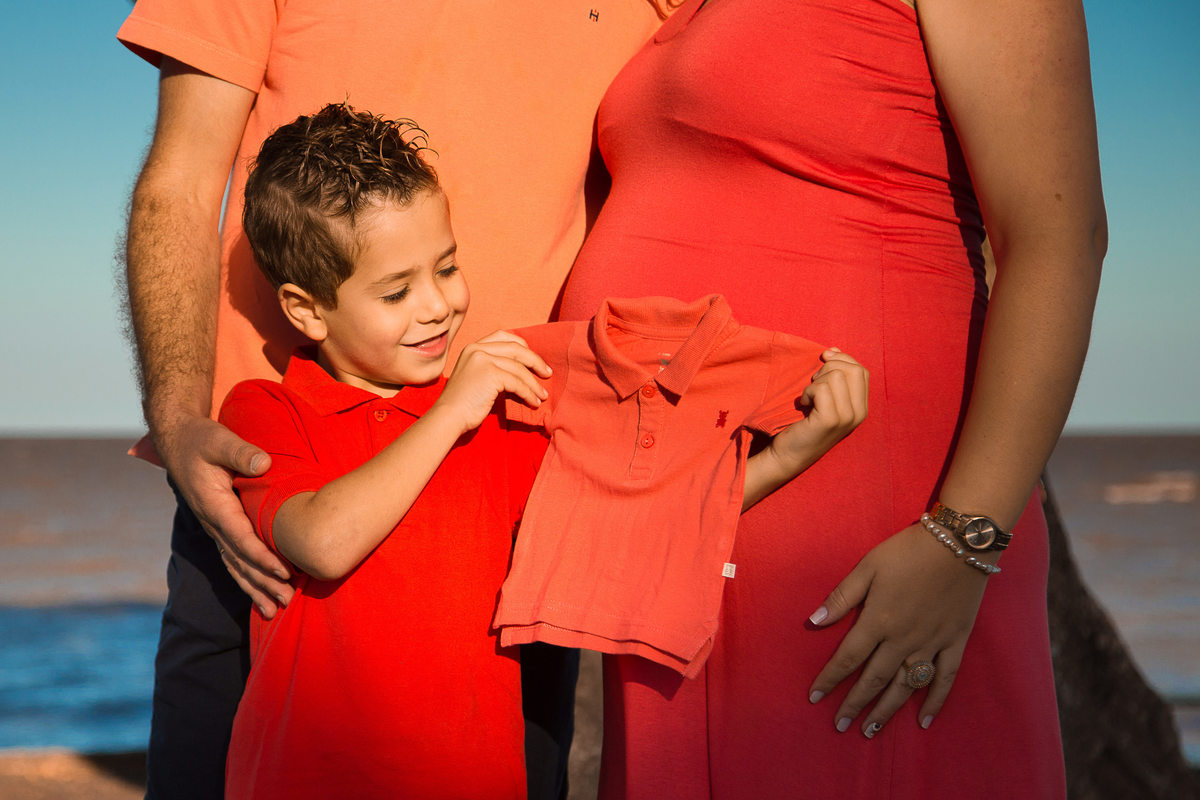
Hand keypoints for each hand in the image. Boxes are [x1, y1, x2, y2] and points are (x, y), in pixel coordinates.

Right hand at [154, 413, 293, 617]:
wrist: (178, 442)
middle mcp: (212, 523)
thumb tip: (262, 464)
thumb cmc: (202, 439)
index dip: (262, 556)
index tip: (284, 572)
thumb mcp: (219, 440)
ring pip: (234, 565)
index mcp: (214, 505)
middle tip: (286, 601)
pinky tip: (258, 596)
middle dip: (262, 583)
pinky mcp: (219, 527)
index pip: (241, 538)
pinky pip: (232, 559)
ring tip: (274, 611)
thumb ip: (240, 452)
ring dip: (254, 589)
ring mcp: (214, 528)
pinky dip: (246, 579)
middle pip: (239, 560)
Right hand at [434, 331, 550, 432]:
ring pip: (519, 369)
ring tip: (543, 395)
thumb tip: (523, 370)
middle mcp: (477, 349)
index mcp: (473, 347)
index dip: (522, 345)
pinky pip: (518, 383)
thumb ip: (493, 367)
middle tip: (548, 373)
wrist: (448, 417)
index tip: (533, 359)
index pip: (503, 336)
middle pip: (516, 349)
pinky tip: (534, 402)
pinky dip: (529, 393)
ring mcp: (483, 359)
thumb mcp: (476, 377)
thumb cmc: (463, 403)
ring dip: (534, 384)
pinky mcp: (490, 374)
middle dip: (535, 361)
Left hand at [772, 348, 867, 468]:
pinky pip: (821, 388)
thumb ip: (834, 375)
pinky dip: (807, 392)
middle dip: (829, 368)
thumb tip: (833, 351)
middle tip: (812, 383)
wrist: (788, 454)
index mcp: (861, 407)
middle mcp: (859, 413)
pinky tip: (803, 405)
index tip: (822, 362)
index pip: (861, 370)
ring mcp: (847, 418)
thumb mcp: (824, 397)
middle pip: (853, 369)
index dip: (842, 360)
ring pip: (836, 376)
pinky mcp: (830, 420)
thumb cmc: (803, 423)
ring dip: (815, 382)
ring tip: (808, 398)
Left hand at [806, 522, 992, 736]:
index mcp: (878, 621)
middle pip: (874, 679)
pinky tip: (924, 720)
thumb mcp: (868, 567)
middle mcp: (903, 639)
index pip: (847, 658)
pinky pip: (945, 678)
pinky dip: (935, 701)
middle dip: (855, 704)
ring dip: (887, 710)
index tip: (814, 699)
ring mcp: (932, 644)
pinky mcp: (956, 642)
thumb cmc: (908, 551)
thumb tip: (813, 622)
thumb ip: (842, 597)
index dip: (829, 680)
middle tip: (840, 726)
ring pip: (906, 686)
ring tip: (871, 731)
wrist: (959, 544)